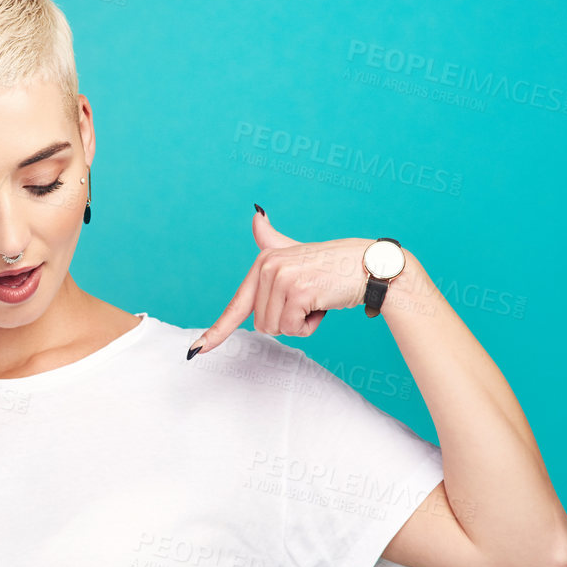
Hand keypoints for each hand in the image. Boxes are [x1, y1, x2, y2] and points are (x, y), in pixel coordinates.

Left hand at [187, 207, 371, 355]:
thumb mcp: (296, 251)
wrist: (369, 265)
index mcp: (263, 262)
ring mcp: (282, 278)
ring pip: (276, 328)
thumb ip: (271, 240)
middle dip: (287, 320)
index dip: (216, 331)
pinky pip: (293, 329)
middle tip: (309, 299)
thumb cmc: (333, 264)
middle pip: (261, 324)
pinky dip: (311, 325)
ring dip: (300, 324)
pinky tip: (323, 304)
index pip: (236, 304)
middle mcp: (267, 267)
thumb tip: (256, 216)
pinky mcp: (298, 292)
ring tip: (317, 299)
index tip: (196, 350)